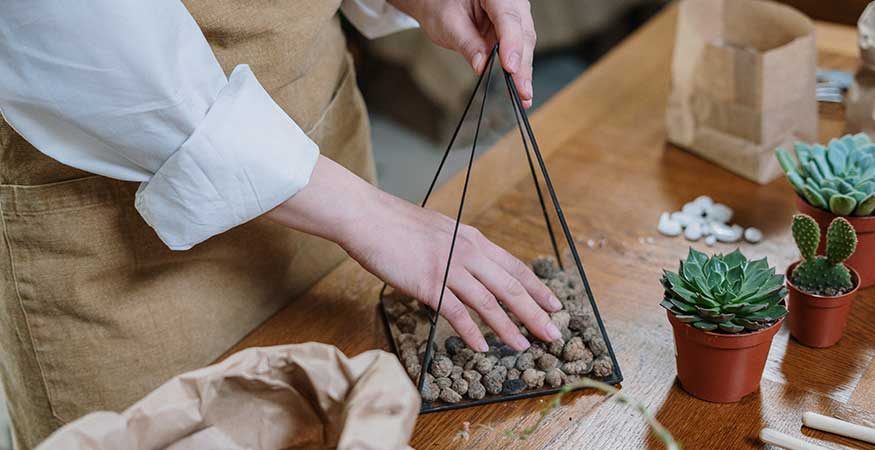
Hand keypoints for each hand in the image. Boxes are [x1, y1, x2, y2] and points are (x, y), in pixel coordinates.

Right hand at [267, 156, 561, 350]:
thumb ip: (459, 248)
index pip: (515, 267)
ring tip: (525, 346)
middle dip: (535, 313)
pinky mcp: (428, 283)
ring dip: (510, 327)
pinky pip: (457, 313)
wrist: (368, 217)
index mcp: (473, 239)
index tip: (554, 305)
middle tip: (552, 334)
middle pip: (510, 287)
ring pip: (489, 303)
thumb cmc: (397, 224)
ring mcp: (449, 268)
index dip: (537, 288)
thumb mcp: (440, 231)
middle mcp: (468, 252)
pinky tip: (483, 347)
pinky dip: (472, 332)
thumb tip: (472, 266)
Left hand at [390, 0, 536, 108]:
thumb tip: (482, 66)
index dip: (512, 44)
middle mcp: (510, 1)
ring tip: (524, 96)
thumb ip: (467, 43)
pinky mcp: (513, 31)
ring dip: (524, 71)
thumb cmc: (441, 6)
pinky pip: (520, 50)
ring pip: (525, 43)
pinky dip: (519, 69)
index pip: (508, 17)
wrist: (439, 3)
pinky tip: (521, 87)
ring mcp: (515, 16)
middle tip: (522, 91)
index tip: (510, 68)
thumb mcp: (448, 24)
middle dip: (522, 64)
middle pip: (522, 33)